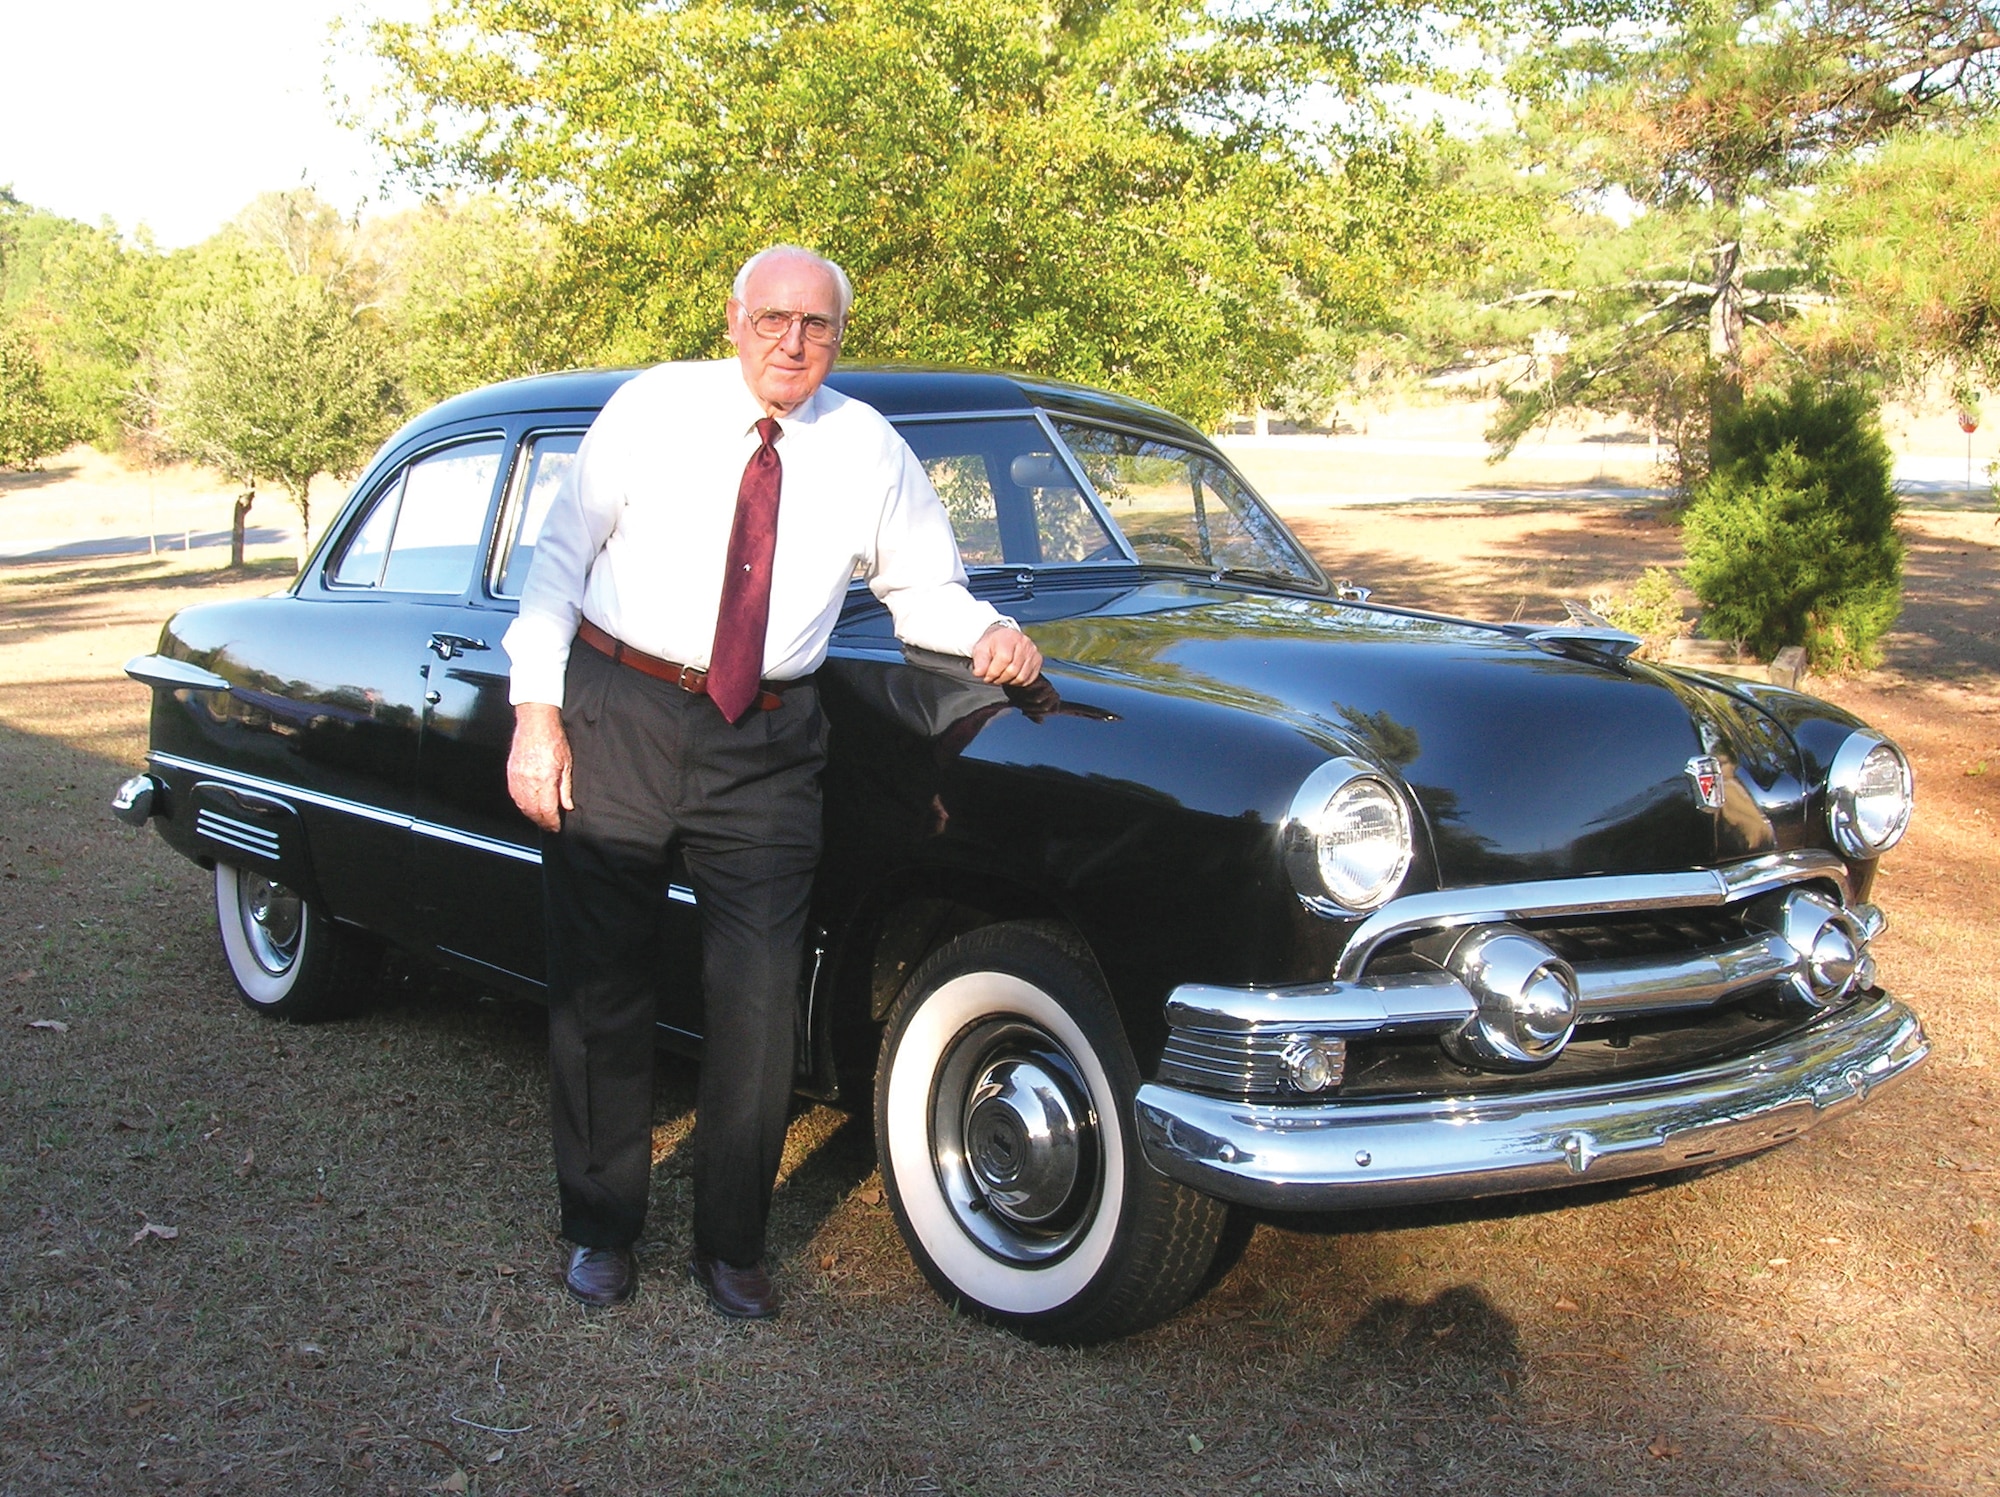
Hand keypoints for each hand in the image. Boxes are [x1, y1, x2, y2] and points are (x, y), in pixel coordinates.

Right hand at [508, 703, 573, 832]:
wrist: (535, 723)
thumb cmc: (553, 739)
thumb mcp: (567, 764)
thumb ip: (565, 788)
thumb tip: (567, 806)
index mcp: (544, 779)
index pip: (547, 810)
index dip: (552, 822)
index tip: (556, 826)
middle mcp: (528, 781)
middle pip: (533, 811)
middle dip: (542, 821)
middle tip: (550, 826)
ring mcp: (517, 777)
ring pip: (522, 805)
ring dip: (531, 815)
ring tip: (541, 819)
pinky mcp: (511, 773)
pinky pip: (514, 795)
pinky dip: (521, 804)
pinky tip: (528, 806)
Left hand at [971, 624, 1042, 685]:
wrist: (1004, 638)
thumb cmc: (992, 644)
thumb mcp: (980, 649)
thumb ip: (979, 661)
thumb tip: (979, 673)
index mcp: (1009, 637)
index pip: (1004, 659)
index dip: (993, 672)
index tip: (986, 675)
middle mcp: (1024, 643)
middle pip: (1013, 670)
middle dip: (999, 678)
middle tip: (992, 677)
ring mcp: (1033, 652)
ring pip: (1021, 677)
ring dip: (1008, 681)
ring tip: (1001, 675)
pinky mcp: (1038, 660)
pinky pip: (1028, 679)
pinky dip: (1017, 682)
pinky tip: (1010, 676)